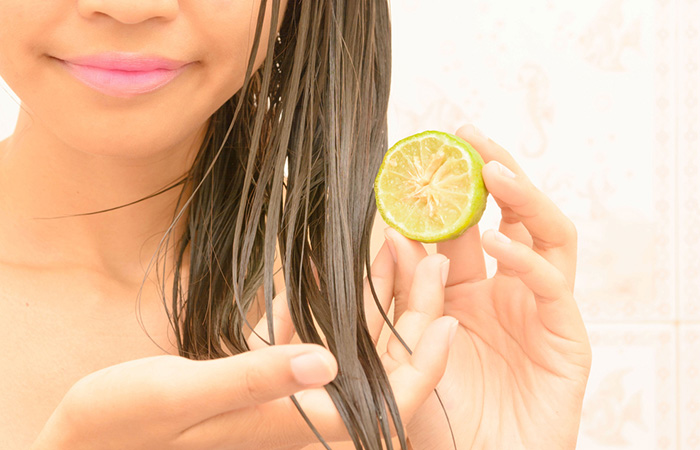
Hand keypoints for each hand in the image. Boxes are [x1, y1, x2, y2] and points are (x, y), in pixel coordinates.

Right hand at [31, 250, 455, 449]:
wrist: (85, 438)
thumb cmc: (124, 424)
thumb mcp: (184, 395)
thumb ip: (258, 378)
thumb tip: (329, 362)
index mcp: (294, 421)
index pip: (387, 404)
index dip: (426, 366)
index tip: (452, 319)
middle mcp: (297, 407)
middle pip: (376, 364)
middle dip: (410, 315)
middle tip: (430, 258)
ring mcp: (277, 388)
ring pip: (344, 340)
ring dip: (369, 297)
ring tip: (393, 246)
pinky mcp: (253, 370)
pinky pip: (302, 329)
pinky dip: (319, 296)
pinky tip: (330, 259)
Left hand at [380, 125, 591, 448]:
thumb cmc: (434, 420)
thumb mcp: (403, 346)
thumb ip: (398, 292)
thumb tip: (389, 231)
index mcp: (463, 292)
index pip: (460, 227)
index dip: (445, 190)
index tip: (421, 153)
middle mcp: (504, 292)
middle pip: (510, 215)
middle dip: (492, 172)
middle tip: (467, 134)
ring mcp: (538, 310)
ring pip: (545, 234)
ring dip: (522, 197)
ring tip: (491, 167)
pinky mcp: (566, 337)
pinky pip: (552, 285)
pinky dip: (526, 258)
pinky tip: (495, 240)